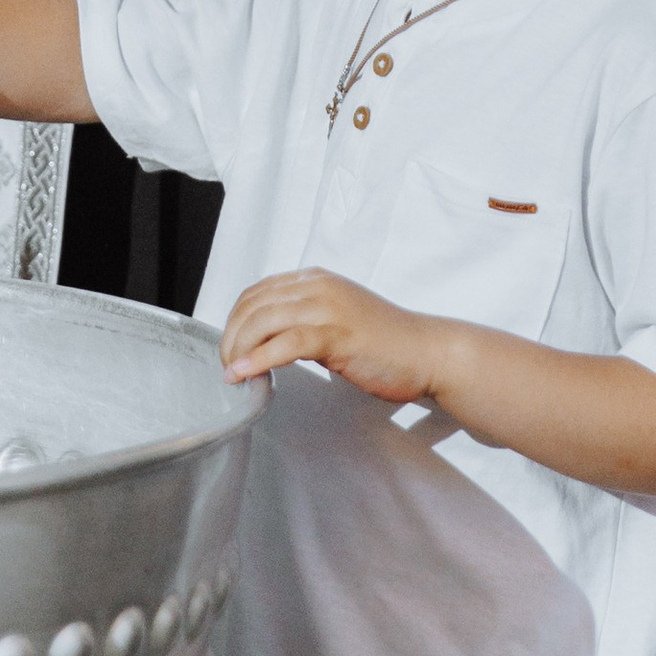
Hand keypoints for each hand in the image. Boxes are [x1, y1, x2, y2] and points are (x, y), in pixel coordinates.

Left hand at [220, 266, 442, 406]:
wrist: (428, 351)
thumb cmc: (386, 342)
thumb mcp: (337, 318)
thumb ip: (304, 320)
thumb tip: (266, 341)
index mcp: (315, 280)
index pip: (256, 292)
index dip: (235, 321)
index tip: (230, 348)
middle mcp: (317, 286)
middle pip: (253, 305)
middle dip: (231, 337)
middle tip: (227, 365)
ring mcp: (328, 307)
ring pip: (263, 320)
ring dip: (239, 349)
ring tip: (233, 373)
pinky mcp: (336, 334)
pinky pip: (285, 344)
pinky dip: (258, 360)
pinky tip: (246, 375)